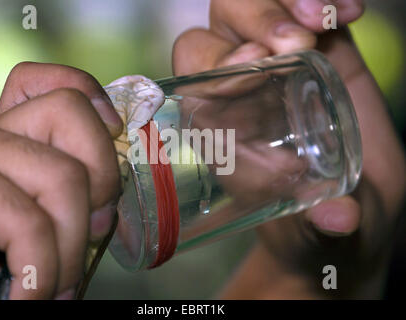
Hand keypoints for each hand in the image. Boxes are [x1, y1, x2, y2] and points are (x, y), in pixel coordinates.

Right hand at [0, 62, 121, 298]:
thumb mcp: (46, 226)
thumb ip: (72, 203)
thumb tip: (111, 210)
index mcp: (18, 141)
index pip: (53, 85)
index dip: (92, 93)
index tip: (116, 126)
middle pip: (71, 112)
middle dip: (104, 177)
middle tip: (96, 232)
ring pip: (63, 175)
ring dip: (72, 248)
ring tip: (59, 285)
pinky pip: (29, 223)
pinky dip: (42, 271)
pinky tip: (30, 294)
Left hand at [173, 0, 404, 297]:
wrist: (349, 211)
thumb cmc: (309, 227)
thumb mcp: (310, 230)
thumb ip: (318, 226)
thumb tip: (338, 218)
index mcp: (224, 128)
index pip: (195, 73)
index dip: (213, 60)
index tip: (252, 63)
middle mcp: (244, 90)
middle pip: (221, 29)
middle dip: (254, 22)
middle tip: (296, 42)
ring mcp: (282, 67)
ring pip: (258, 8)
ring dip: (285, 4)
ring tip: (322, 19)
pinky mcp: (322, 55)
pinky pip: (310, 12)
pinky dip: (325, 1)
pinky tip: (349, 13)